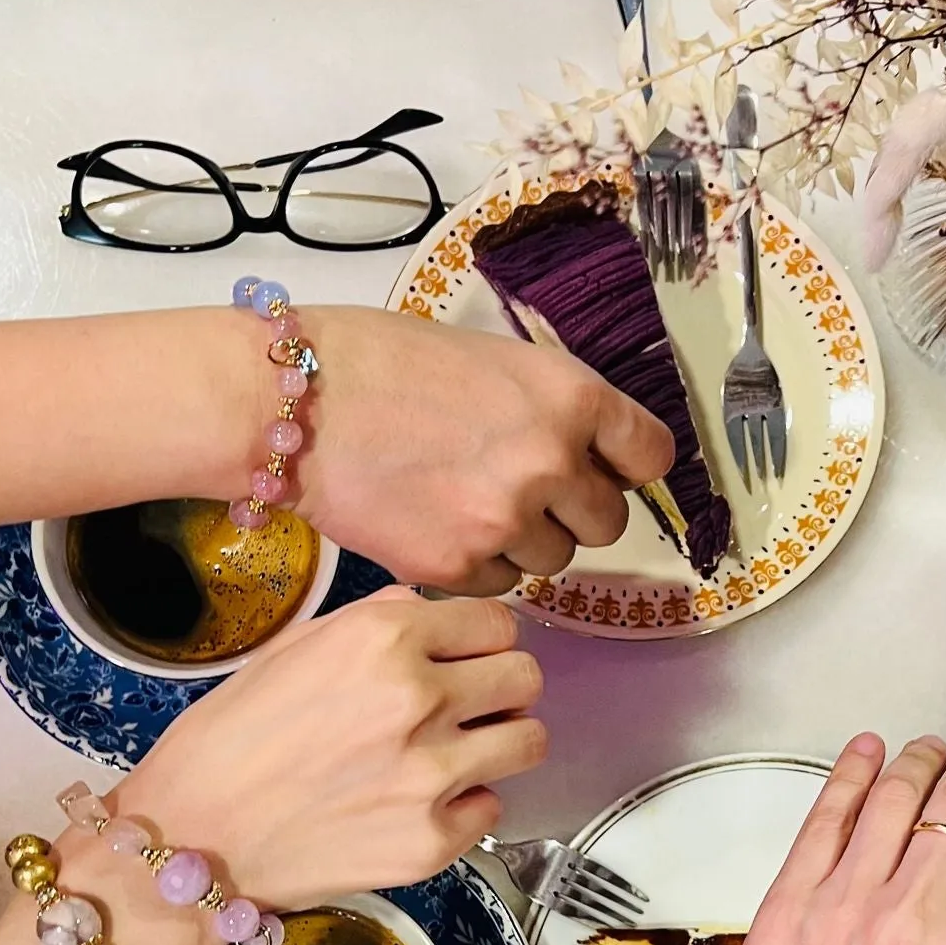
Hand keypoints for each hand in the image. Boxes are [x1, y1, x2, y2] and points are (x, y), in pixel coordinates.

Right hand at [87, 590, 544, 944]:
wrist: (192, 837)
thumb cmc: (229, 739)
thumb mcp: (294, 647)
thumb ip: (376, 621)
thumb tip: (433, 614)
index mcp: (385, 638)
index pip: (497, 621)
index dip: (483, 639)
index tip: (469, 655)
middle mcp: (420, 698)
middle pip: (526, 677)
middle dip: (502, 688)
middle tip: (471, 706)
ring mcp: (433, 774)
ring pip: (529, 742)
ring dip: (500, 743)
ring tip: (457, 753)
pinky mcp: (434, 840)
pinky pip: (493, 807)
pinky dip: (466, 805)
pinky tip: (419, 804)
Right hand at [295, 308, 674, 594]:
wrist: (294, 402)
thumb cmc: (381, 364)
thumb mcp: (494, 360)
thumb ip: (553, 408)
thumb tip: (592, 452)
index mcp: (569, 398)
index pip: (651, 454)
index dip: (629, 465)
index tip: (611, 469)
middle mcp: (551, 463)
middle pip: (608, 521)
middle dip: (573, 510)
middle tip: (523, 488)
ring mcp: (506, 521)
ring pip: (555, 559)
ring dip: (526, 540)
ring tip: (467, 501)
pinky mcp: (460, 567)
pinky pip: (502, 584)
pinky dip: (479, 564)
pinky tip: (438, 524)